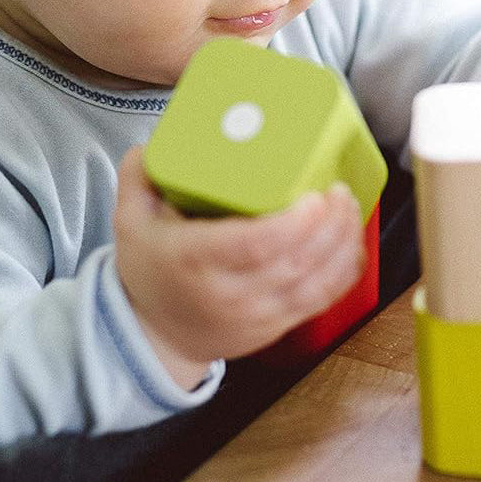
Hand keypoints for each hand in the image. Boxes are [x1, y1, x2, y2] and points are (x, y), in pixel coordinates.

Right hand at [112, 147, 364, 387]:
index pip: (252, 246)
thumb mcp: (129, 223)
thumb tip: (150, 144)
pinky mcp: (277, 325)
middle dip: (328, 226)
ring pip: (315, 284)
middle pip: (294, 262)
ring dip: (341, 245)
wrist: (155, 337)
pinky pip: (321, 300)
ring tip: (349, 207)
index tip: (313, 196)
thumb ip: (139, 178)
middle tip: (338, 190)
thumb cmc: (149, 273)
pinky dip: (343, 271)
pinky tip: (351, 241)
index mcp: (194, 261)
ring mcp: (257, 314)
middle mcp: (230, 293)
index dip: (292, 223)